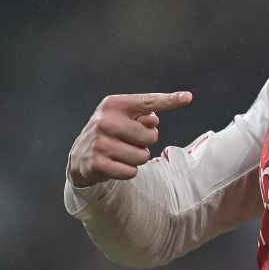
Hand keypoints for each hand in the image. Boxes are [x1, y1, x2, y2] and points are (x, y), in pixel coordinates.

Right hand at [68, 92, 192, 187]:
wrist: (80, 157)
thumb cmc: (109, 132)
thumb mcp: (121, 116)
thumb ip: (142, 114)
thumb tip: (154, 120)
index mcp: (113, 104)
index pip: (147, 102)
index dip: (169, 100)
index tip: (187, 97)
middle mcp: (106, 121)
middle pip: (151, 136)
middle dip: (145, 142)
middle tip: (129, 141)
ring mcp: (101, 143)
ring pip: (143, 157)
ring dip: (137, 158)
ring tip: (122, 153)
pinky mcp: (99, 164)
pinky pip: (131, 172)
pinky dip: (128, 171)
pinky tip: (116, 164)